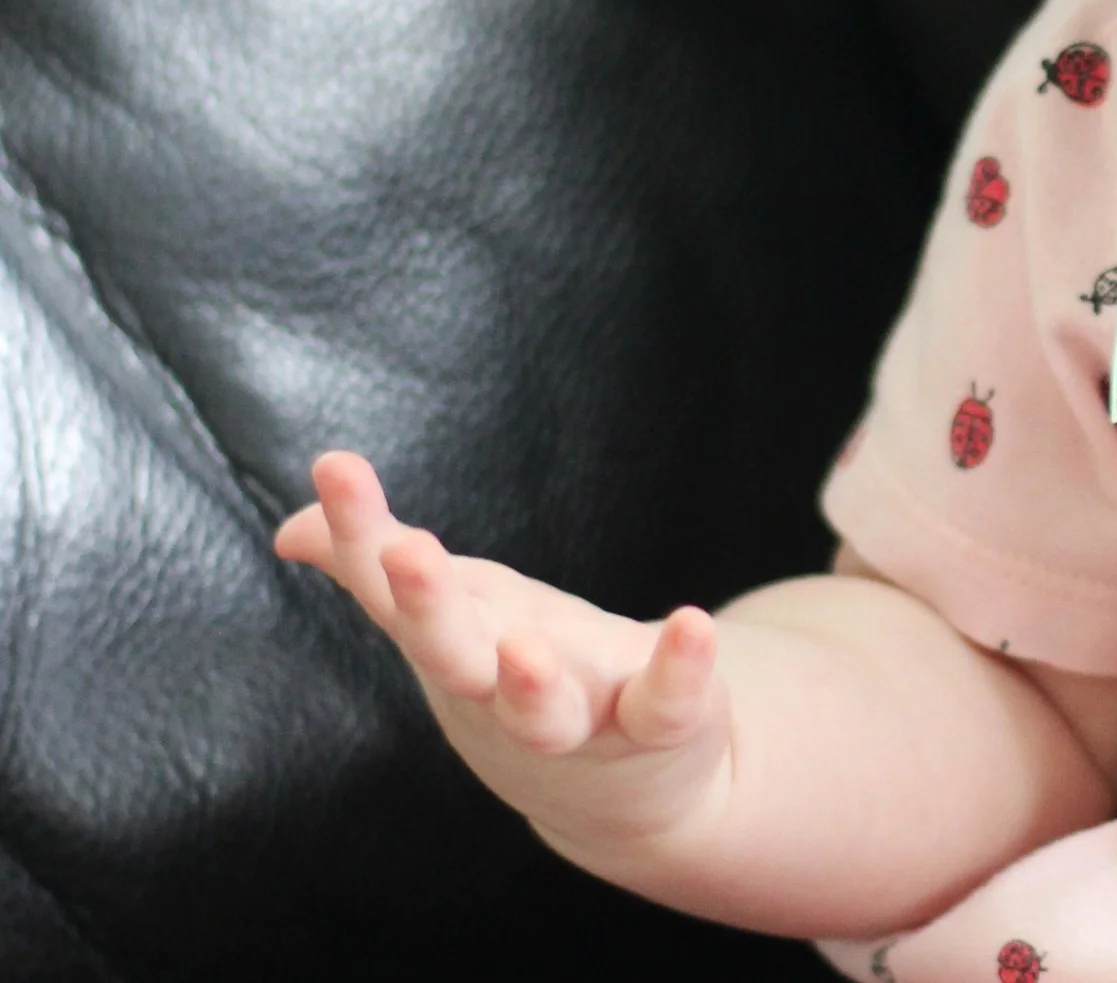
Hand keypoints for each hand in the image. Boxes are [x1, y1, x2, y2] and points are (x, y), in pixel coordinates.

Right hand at [274, 451, 731, 873]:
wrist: (625, 786)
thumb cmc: (519, 676)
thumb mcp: (454, 613)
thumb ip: (375, 564)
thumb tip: (292, 527)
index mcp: (455, 643)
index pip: (391, 586)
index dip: (359, 530)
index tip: (334, 464)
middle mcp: (502, 686)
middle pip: (453, 655)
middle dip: (429, 608)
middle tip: (406, 553)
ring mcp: (578, 716)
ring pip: (544, 711)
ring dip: (531, 686)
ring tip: (524, 649)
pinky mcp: (657, 723)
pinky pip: (667, 702)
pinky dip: (681, 668)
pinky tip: (691, 624)